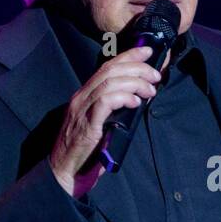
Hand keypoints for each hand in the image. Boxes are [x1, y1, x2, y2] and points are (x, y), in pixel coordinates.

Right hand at [49, 44, 161, 199]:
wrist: (64, 171)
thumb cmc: (85, 150)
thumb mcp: (99, 123)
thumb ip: (112, 109)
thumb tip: (138, 99)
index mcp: (84, 95)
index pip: (106, 66)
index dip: (128, 55)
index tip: (147, 51)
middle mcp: (81, 97)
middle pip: (110, 70)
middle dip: (137, 67)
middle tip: (155, 74)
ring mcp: (82, 110)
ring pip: (109, 83)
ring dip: (135, 83)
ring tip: (150, 90)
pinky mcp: (86, 125)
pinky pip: (105, 102)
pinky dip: (123, 98)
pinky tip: (136, 103)